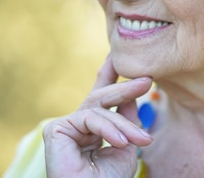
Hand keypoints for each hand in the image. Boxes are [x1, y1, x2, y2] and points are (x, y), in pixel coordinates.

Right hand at [43, 55, 153, 177]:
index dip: (108, 76)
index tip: (115, 56)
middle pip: (101, 97)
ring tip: (142, 140)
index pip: (101, 97)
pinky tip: (121, 142)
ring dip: (124, 125)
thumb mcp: (125, 146)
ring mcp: (65, 126)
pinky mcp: (56, 130)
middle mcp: (77, 124)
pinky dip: (109, 129)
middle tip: (147, 79)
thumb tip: (130, 94)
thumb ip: (126, 119)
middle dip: (124, 87)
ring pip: (99, 109)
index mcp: (92, 128)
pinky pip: (89, 119)